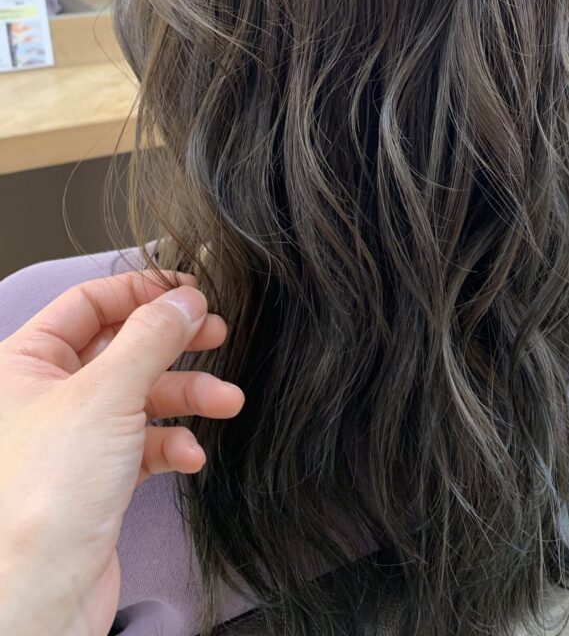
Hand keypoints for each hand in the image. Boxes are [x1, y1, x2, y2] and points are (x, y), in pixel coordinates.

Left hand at [0, 271, 243, 635]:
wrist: (41, 594)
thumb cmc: (45, 498)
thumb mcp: (106, 396)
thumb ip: (151, 338)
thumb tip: (184, 299)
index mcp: (25, 362)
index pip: (88, 302)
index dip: (141, 291)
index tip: (189, 292)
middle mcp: (45, 394)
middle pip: (122, 346)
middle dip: (174, 344)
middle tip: (215, 334)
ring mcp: (73, 436)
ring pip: (141, 395)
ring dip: (187, 395)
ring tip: (226, 401)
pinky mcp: (96, 475)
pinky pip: (144, 441)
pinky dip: (172, 442)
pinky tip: (190, 455)